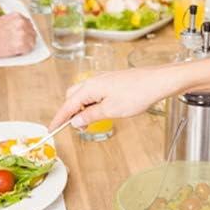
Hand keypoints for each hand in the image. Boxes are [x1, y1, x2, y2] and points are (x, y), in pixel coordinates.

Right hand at [0, 12, 35, 58]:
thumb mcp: (0, 22)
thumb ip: (11, 24)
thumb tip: (18, 30)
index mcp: (16, 16)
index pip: (28, 23)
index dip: (25, 31)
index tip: (23, 35)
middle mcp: (21, 22)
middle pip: (32, 32)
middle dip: (27, 38)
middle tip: (20, 44)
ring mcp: (22, 33)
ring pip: (32, 42)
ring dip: (26, 46)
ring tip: (16, 48)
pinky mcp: (21, 45)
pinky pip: (28, 50)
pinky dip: (23, 52)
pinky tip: (15, 52)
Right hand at [50, 66, 181, 129]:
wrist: (158, 81)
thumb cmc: (137, 93)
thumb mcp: (111, 110)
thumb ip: (91, 116)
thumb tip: (76, 121)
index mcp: (90, 87)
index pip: (67, 105)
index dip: (59, 118)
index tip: (52, 129)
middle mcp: (94, 80)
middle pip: (72, 97)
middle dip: (71, 112)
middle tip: (78, 128)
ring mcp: (104, 79)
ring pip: (84, 94)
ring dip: (83, 108)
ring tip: (91, 122)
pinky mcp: (112, 81)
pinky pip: (95, 92)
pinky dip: (92, 103)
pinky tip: (102, 110)